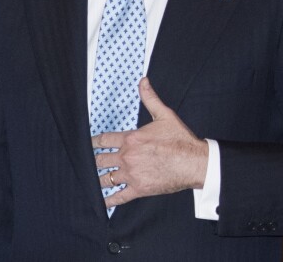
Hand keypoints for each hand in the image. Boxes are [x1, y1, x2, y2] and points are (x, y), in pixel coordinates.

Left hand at [91, 77, 208, 208]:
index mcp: (130, 139)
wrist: (194, 163)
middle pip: (101, 160)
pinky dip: (109, 200)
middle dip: (93, 161)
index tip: (87, 145)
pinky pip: (119, 196)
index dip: (93, 143)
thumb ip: (150, 98)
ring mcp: (132, 174)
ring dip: (97, 179)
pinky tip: (101, 202)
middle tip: (87, 163)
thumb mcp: (164, 115)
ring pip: (106, 178)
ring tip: (90, 181)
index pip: (104, 140)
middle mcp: (127, 157)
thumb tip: (143, 81)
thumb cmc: (180, 140)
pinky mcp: (139, 189)